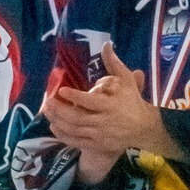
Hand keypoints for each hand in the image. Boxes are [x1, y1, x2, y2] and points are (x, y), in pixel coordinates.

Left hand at [45, 41, 175, 182]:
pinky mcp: (96, 144)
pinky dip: (63, 135)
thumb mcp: (127, 81)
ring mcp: (99, 134)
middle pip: (78, 117)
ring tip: (46, 112)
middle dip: (60, 110)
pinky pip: (76, 141)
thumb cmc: (132, 101)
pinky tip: (53, 127)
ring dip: (58, 121)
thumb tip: (106, 45)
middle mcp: (104, 121)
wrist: (143, 128)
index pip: (90, 102)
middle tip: (48, 101)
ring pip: (74, 129)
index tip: (61, 90)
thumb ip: (114, 64)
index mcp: (111, 105)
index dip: (75, 96)